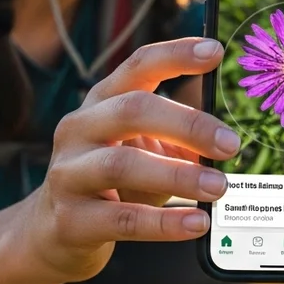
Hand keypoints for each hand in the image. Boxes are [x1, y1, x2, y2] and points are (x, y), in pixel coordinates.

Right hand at [18, 37, 235, 283]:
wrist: (53, 233)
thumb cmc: (113, 183)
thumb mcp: (145, 151)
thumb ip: (180, 141)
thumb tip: (225, 145)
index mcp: (102, 102)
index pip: (138, 66)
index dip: (176, 54)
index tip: (216, 51)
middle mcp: (79, 129)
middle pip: (132, 110)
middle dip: (188, 124)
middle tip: (230, 145)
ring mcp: (68, 173)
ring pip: (122, 165)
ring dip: (178, 176)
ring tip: (219, 187)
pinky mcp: (70, 220)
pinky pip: (123, 220)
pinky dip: (165, 223)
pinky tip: (197, 223)